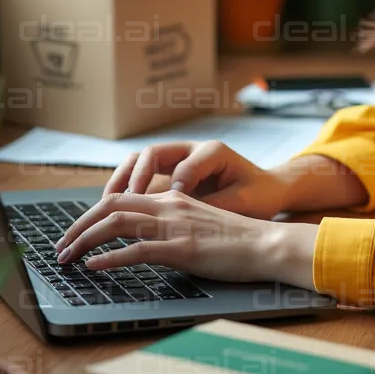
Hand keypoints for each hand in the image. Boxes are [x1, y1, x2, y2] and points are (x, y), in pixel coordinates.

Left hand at [53, 190, 318, 288]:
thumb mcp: (201, 224)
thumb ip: (174, 226)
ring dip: (85, 239)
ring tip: (67, 256)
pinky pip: (138, 250)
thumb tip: (148, 241)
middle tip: (61, 246)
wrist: (268, 244)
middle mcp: (169, 206)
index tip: (76, 232)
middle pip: (111, 206)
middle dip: (79, 225)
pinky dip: (111, 258)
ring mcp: (175, 227)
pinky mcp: (183, 249)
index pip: (121, 198)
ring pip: (117, 223)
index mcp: (173, 199)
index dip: (92, 214)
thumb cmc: (239, 241)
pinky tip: (94, 266)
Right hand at [102, 139, 289, 219]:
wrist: (268, 189)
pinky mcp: (169, 176)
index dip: (175, 184)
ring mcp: (176, 161)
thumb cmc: (259, 195)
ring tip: (106, 208)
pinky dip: (125, 192)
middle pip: (149, 154)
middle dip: (132, 178)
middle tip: (118, 204)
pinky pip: (140, 178)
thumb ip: (219, 207)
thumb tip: (193, 222)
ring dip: (121, 183)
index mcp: (212, 152)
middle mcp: (189, 151)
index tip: (171, 205)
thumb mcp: (245, 202)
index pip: (184, 164)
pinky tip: (115, 213)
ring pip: (138, 163)